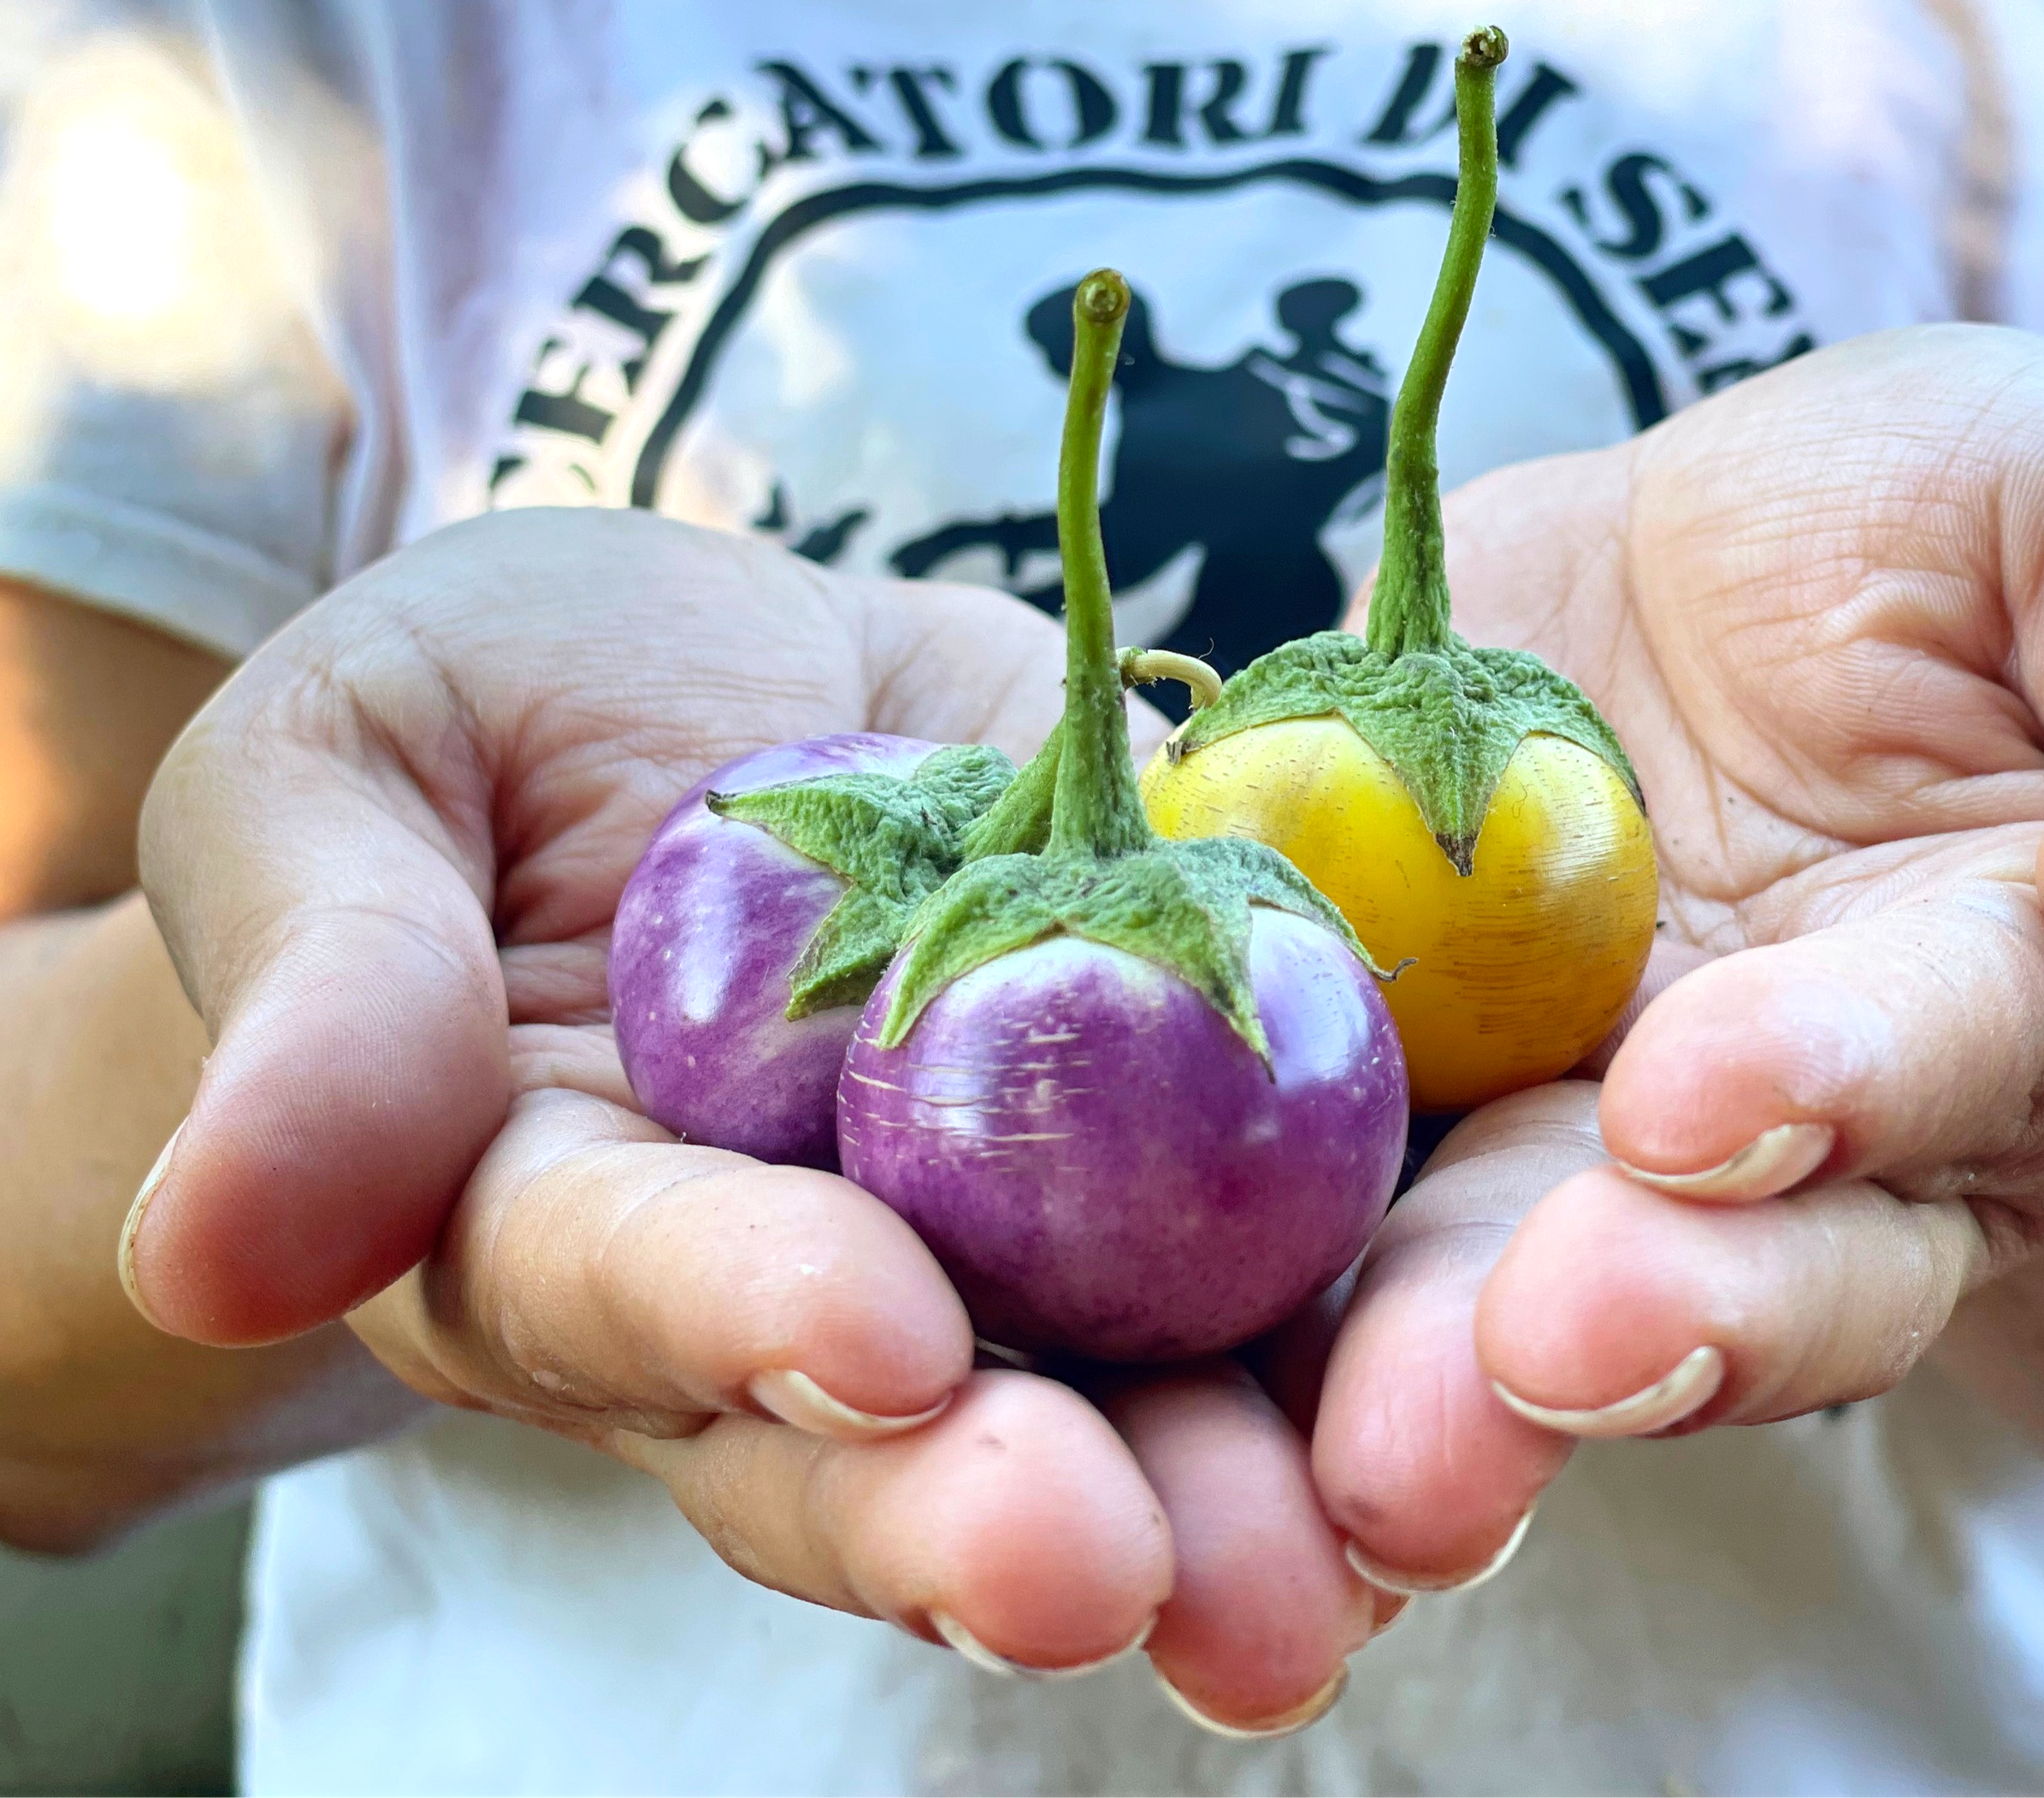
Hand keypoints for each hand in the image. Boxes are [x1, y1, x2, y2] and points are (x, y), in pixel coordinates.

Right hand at [130, 509, 1380, 1726]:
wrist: (724, 670)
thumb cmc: (483, 727)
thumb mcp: (354, 782)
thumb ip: (320, 1001)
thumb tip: (214, 1245)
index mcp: (574, 1227)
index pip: (639, 1298)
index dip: (739, 1325)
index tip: (861, 1338)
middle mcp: (813, 1287)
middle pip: (899, 1435)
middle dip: (1004, 1507)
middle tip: (1122, 1568)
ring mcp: (1019, 1225)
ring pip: (1120, 1391)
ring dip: (1235, 1486)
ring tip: (1360, 1551)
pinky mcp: (1191, 1122)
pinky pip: (1290, 1231)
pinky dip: (1381, 1303)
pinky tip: (1487, 1363)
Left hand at [1312, 324, 2043, 1586]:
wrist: (1733, 580)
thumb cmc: (1979, 549)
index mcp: (2013, 1014)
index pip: (1950, 1066)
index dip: (1843, 1086)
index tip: (1704, 1102)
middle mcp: (1796, 1139)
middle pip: (1744, 1265)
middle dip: (1647, 1316)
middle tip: (1532, 1359)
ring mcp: (1573, 1130)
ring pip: (1522, 1280)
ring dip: (1443, 1366)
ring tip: (1376, 1446)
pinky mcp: (1398, 1079)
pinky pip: (1320, 1177)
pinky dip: (1259, 1254)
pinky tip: (1169, 1315)